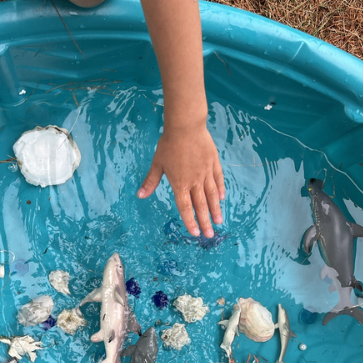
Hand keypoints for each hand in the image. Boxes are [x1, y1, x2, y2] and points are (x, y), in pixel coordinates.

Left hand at [137, 118, 224, 237]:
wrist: (186, 126)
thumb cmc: (169, 144)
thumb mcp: (157, 163)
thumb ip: (151, 181)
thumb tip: (140, 195)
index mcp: (180, 183)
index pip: (186, 207)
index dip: (190, 221)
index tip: (194, 232)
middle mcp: (195, 181)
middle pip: (201, 205)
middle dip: (205, 222)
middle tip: (210, 235)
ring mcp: (206, 172)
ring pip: (212, 195)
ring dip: (215, 209)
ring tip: (219, 221)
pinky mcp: (213, 163)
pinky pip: (218, 180)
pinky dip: (220, 190)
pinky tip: (222, 198)